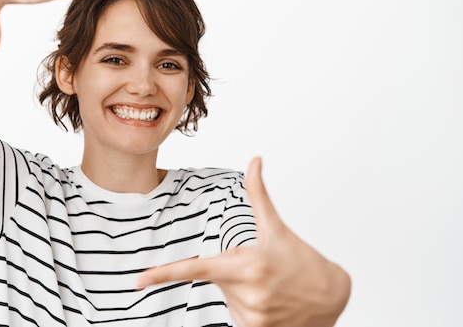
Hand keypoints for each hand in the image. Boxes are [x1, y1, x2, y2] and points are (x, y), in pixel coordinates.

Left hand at [137, 157, 350, 326]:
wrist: (333, 298)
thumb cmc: (303, 261)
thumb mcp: (277, 228)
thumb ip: (258, 194)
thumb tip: (254, 160)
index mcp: (246, 266)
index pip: (196, 270)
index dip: (163, 275)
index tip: (139, 280)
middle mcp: (247, 295)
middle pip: (217, 279)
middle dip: (233, 272)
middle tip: (264, 271)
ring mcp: (251, 318)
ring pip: (228, 298)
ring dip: (242, 291)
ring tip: (272, 288)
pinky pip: (238, 315)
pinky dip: (249, 307)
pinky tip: (271, 303)